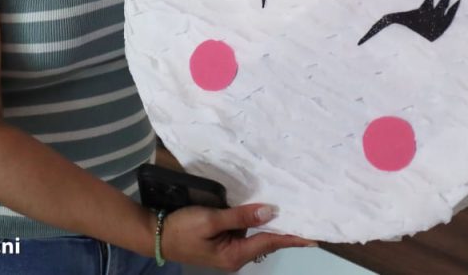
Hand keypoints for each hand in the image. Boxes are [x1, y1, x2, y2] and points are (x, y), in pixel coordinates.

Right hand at [160, 203, 316, 271]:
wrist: (154, 235)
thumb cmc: (182, 229)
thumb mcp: (211, 220)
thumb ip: (241, 217)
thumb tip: (271, 212)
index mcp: (235, 255)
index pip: (270, 242)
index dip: (292, 237)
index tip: (313, 236)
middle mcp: (235, 256)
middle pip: (266, 240)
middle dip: (285, 231)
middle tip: (307, 219)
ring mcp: (228, 249)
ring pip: (255, 235)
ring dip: (270, 224)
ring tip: (291, 211)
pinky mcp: (220, 241)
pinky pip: (244, 231)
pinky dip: (255, 221)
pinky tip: (262, 211)